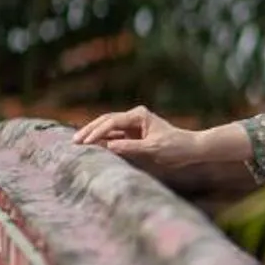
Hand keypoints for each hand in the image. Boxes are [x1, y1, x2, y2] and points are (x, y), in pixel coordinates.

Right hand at [73, 106, 201, 176]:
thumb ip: (131, 147)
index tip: (85, 142)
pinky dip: (102, 141)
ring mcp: (133, 125)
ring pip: (107, 128)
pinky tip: (91, 147)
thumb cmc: (176, 147)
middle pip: (105, 121)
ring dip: (94, 135)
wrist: (191, 149)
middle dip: (90, 131)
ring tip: (78, 144)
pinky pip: (113, 136)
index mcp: (139, 115)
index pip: (111, 122)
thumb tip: (109, 146)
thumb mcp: (153, 149)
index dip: (96, 132)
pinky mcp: (133, 135)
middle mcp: (134, 117)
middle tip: (74, 142)